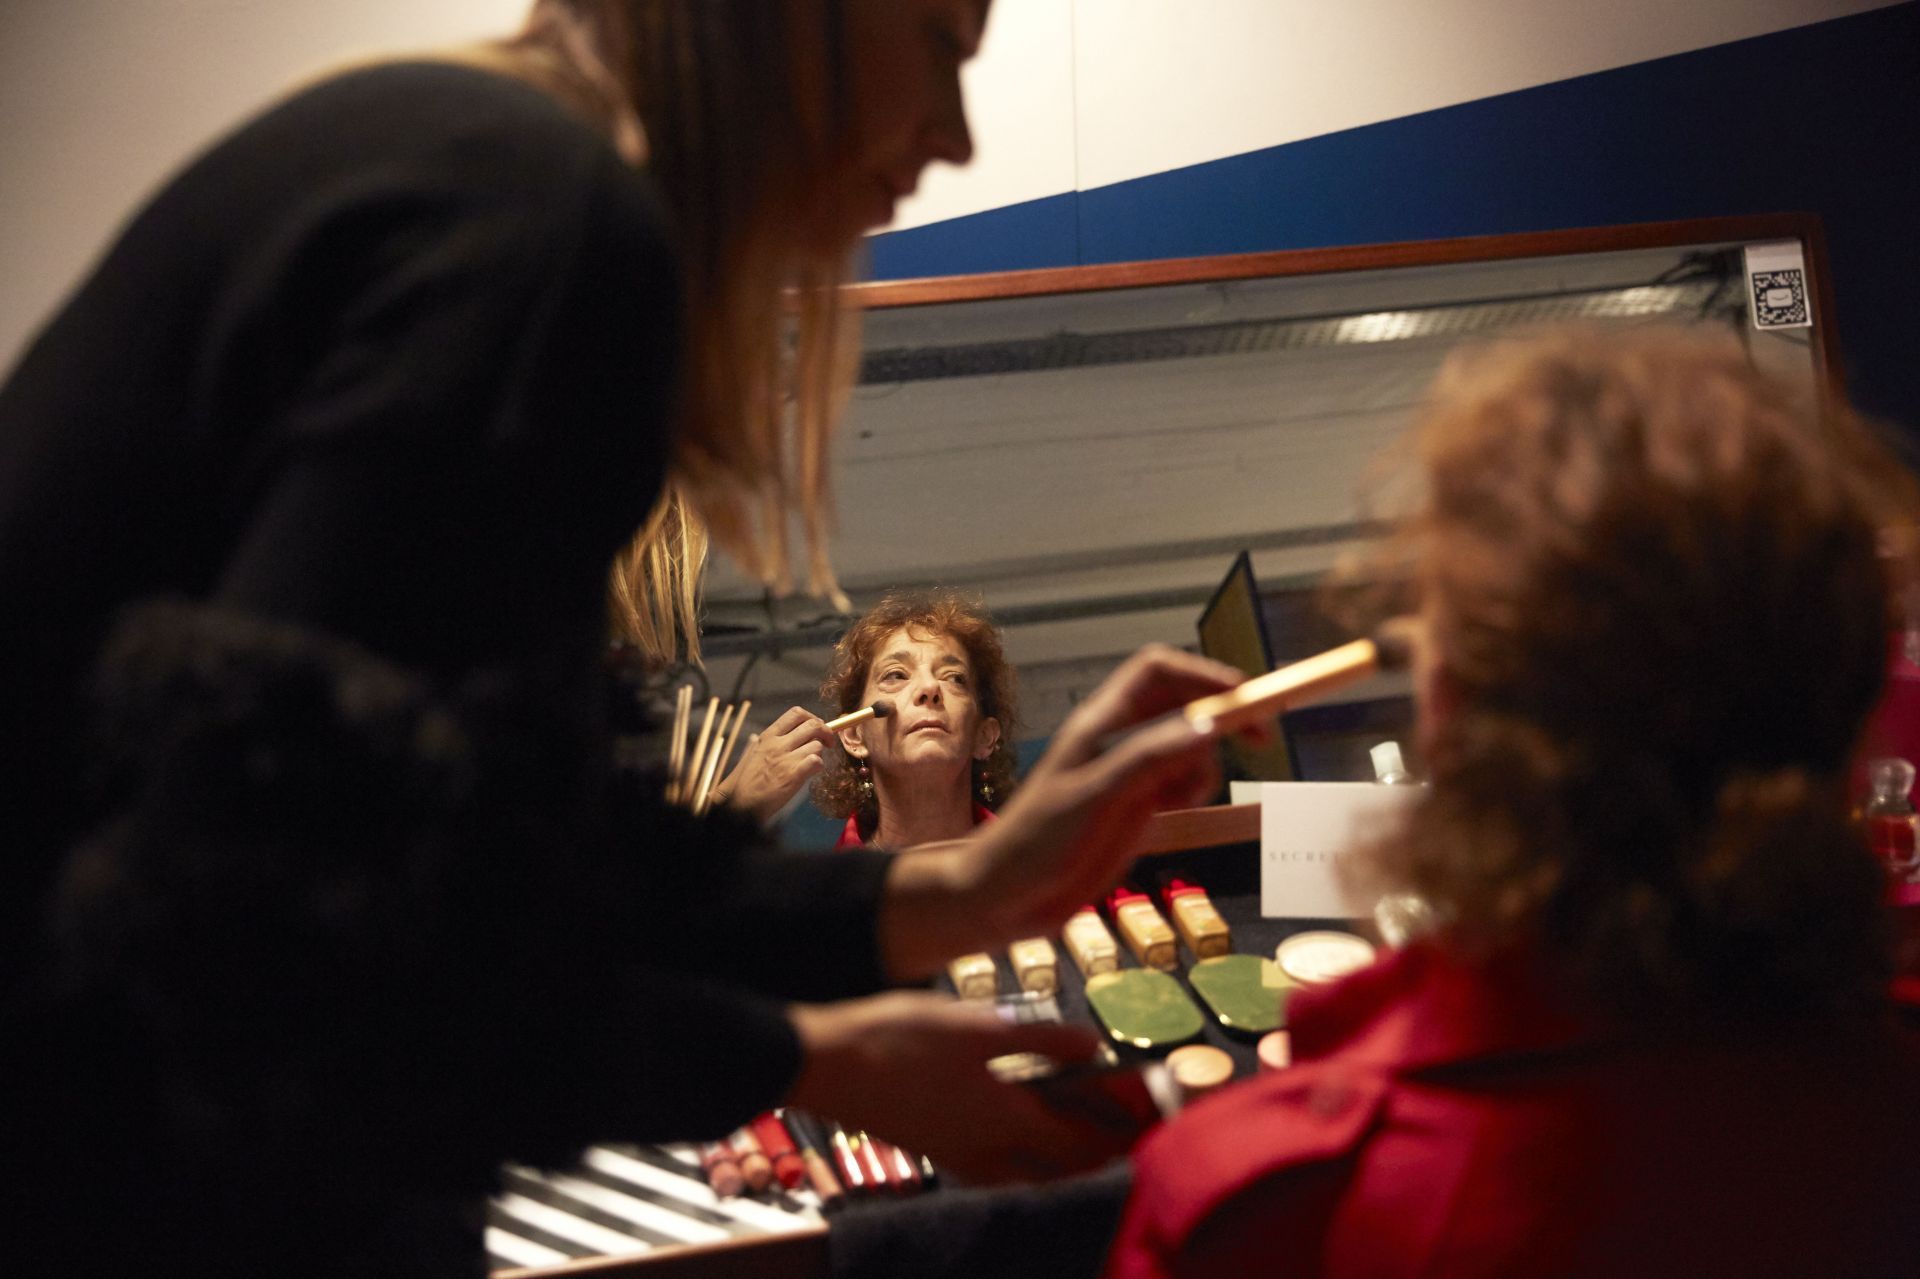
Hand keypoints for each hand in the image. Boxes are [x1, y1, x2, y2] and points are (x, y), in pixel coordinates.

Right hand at [711, 706, 835, 821]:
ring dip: (820, 753)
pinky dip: (819, 765)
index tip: (816, 726)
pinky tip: (812, 771)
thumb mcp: (754, 752)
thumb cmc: (748, 780)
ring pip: (817, 745)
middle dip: (826, 732)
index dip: (812, 717)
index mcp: (769, 736)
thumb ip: (769, 741)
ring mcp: (786, 759)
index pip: (796, 713)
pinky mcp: (794, 775)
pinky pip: (817, 761)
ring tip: (813, 761)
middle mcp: (778, 744)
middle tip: (827, 742)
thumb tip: (777, 734)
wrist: (743, 802)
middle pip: (813, 725)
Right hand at [785, 991, 1133, 1182]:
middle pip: (1059, 1171)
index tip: (1147, 1121)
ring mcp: (958, 1158)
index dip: (1117, 1132)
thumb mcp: (979, 1027)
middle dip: (1096, 1155)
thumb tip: (1094, 1049)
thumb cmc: (902, 1040)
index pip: (1081, 1143)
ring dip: (1060, 1161)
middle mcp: (988, 1154)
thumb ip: (1042, 1041)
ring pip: (1026, 1175)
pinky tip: (1018, 1131)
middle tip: (1123, 1134)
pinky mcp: (935, 1150)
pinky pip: (996, 1169)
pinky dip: (1024, 1158)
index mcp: (1007, 1122)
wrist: (828, 1066)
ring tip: (1080, 1136)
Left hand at [877, 645, 1243, 979]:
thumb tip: (1209, 726)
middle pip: (1181, 703)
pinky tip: (1178, 809)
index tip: (1245, 701)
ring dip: (1205, 761)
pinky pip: (1179, 782)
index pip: (1159, 672)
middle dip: (1220, 713)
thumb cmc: (1037, 841)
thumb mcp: (1096, 796)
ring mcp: (1128, 774)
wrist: (1007, 896)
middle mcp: (1117, 741)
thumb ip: (1150, 759)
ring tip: (1188, 794)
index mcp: (1101, 723)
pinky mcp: (1134, 807)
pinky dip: (1193, 788)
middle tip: (1260, 738)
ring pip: (1187, 746)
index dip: (1205, 675)